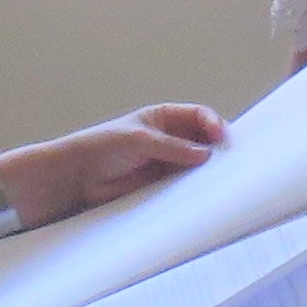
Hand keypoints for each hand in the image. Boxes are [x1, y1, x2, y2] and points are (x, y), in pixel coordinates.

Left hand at [6, 103, 223, 224]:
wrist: (78, 176)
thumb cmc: (102, 147)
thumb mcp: (139, 139)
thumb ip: (173, 147)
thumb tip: (205, 154)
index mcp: (163, 118)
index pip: (198, 116)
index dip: (213, 124)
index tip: (221, 137)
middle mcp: (170, 138)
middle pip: (204, 139)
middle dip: (217, 146)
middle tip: (229, 158)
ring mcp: (168, 161)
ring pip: (198, 162)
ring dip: (208, 168)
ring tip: (220, 176)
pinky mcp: (163, 183)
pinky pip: (186, 182)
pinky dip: (196, 185)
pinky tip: (204, 189)